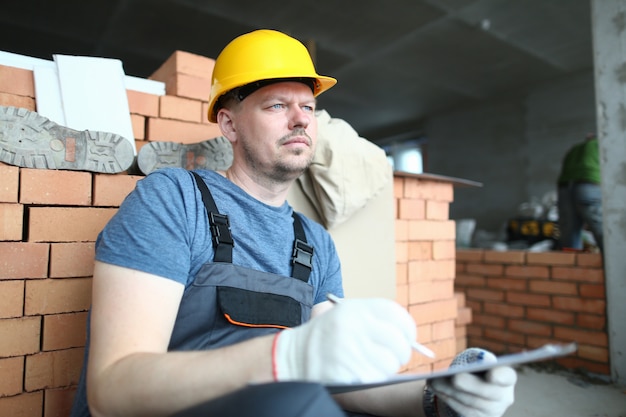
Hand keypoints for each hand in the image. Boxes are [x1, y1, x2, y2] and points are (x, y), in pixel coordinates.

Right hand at [272, 298, 415, 383]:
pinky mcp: (348, 370)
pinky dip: (374, 378)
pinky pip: (376, 378)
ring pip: (389, 363)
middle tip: (395, 357)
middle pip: (398, 341)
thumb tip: (407, 336)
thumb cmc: (324, 336)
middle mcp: (354, 326)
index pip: (396, 314)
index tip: (408, 337)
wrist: (292, 355)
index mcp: (355, 309)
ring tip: (372, 364)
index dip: (407, 327)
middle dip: (401, 352)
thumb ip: (374, 320)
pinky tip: (361, 372)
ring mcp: (351, 349)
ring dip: (387, 368)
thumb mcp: (345, 315)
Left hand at [426, 349, 516, 416]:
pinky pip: (462, 410)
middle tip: (455, 378)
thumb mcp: (477, 362)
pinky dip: (448, 398)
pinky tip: (436, 388)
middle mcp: (503, 396)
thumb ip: (477, 361)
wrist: (470, 389)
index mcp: (506, 377)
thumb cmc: (475, 370)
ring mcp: (492, 411)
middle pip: (487, 392)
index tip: (491, 375)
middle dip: (469, 384)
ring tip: (434, 381)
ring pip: (470, 402)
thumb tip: (476, 363)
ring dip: (450, 390)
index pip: (506, 376)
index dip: (500, 377)